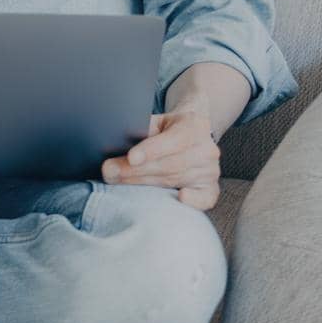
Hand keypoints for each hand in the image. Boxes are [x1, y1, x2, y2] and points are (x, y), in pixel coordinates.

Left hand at [100, 107, 221, 210]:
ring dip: (144, 183)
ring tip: (119, 180)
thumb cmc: (169, 129)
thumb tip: (116, 140)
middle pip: (170, 164)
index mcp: (194, 126)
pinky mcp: (210, 188)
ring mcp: (210, 171)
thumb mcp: (158, 121)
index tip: (131, 158)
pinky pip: (205, 199)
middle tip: (110, 172)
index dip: (151, 150)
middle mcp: (207, 149)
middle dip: (136, 170)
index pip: (172, 140)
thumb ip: (143, 128)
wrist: (194, 134)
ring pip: (175, 179)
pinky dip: (194, 201)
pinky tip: (180, 198)